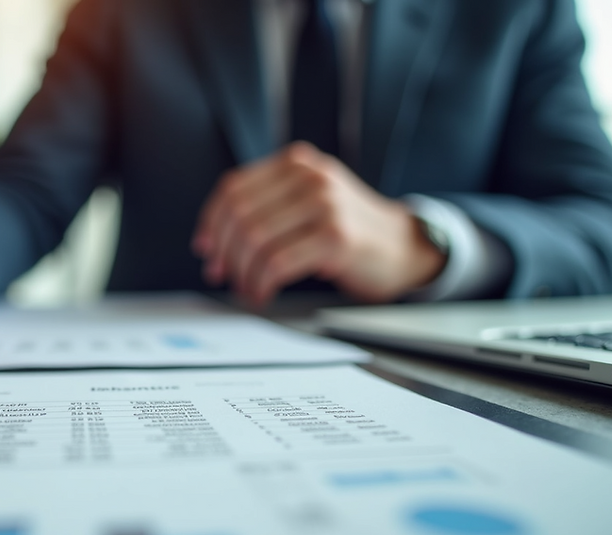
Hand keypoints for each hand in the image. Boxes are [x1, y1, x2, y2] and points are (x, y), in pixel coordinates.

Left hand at [192, 142, 445, 306]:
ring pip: (255, 240)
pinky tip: (263, 294)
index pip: (233, 188)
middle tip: (222, 275)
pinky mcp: (335, 236)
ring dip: (242, 272)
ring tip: (247, 288)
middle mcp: (309, 177)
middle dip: (224, 252)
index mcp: (296, 164)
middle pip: (240, 215)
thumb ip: (269, 206)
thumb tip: (214, 241)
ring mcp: (325, 204)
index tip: (205, 250)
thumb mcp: (308, 201)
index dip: (212, 223)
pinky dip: (262, 284)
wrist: (406, 246)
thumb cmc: (350, 230)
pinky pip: (277, 263)